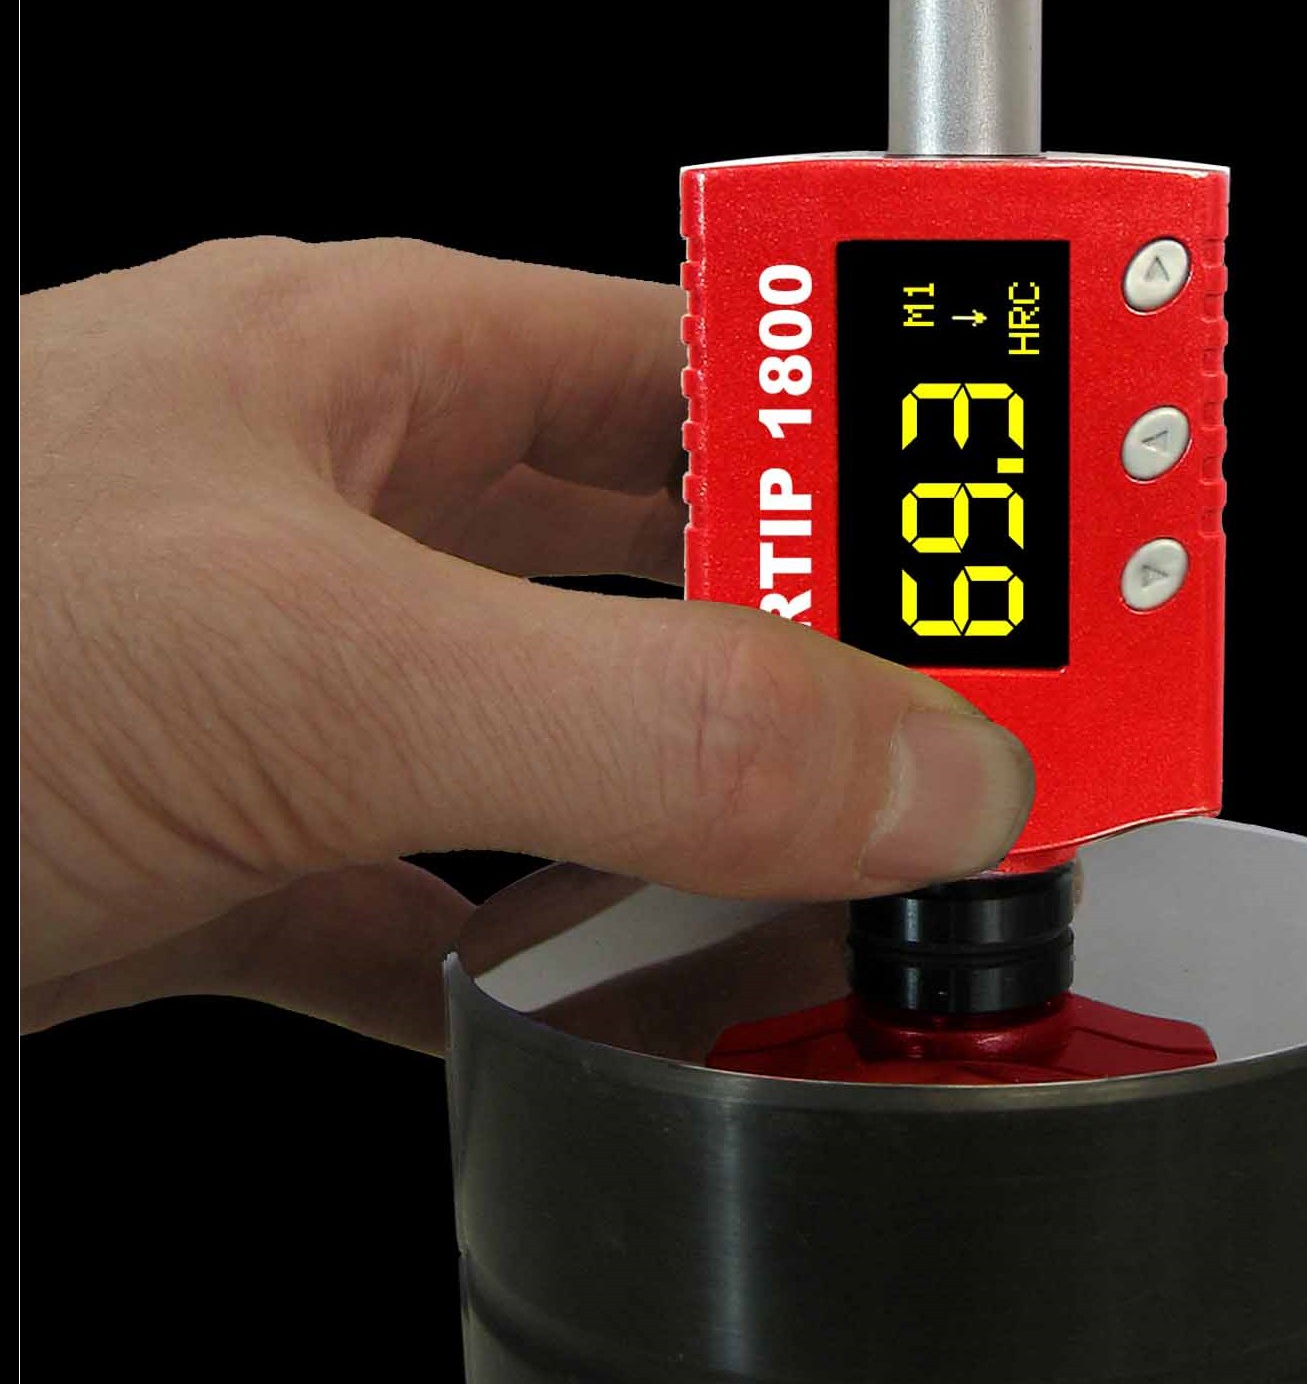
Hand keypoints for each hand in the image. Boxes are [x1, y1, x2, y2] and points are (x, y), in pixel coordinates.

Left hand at [21, 239, 1033, 1051]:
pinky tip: (578, 1017)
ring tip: (839, 885)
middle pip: (661, 557)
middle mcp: (330, 508)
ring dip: (685, 822)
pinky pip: (410, 909)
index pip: (723, 366)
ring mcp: (255, 687)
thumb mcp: (307, 661)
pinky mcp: (186, 855)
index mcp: (375, 367)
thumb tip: (922, 768)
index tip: (1044, 553)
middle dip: (827, 648)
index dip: (898, 449)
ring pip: (549, 742)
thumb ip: (640, 719)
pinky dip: (511, 971)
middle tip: (995, 738)